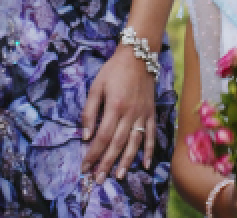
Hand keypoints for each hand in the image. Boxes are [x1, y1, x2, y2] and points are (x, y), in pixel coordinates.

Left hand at [79, 45, 157, 181]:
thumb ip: (90, 111)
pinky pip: (151, 135)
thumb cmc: (114, 70)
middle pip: (117, 144)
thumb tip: (86, 135)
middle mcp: (130, 114)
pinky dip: (149, 151)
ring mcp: (142, 115)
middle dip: (106, 164)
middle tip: (98, 180)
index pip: (102, 137)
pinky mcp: (151, 113)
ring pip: (134, 143)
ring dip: (126, 162)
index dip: (93, 154)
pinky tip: (145, 164)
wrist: (139, 56)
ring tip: (118, 176)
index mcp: (114, 107)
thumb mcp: (96, 86)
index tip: (85, 167)